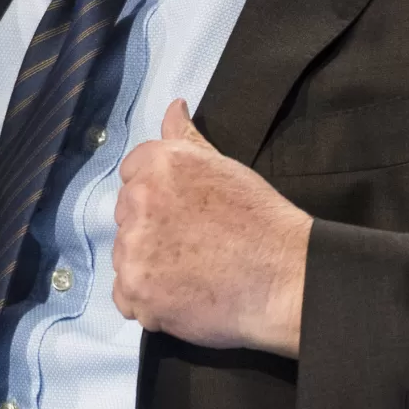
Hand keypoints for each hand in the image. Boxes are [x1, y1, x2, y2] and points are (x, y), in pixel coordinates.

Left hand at [114, 100, 310, 354]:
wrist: (284, 278)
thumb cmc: (261, 221)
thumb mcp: (225, 166)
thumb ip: (187, 137)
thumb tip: (173, 107)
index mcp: (160, 164)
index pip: (131, 172)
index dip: (156, 195)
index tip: (180, 213)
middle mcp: (140, 200)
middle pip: (125, 216)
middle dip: (149, 230)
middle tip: (190, 245)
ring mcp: (134, 248)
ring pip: (124, 256)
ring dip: (147, 267)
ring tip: (190, 274)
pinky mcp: (136, 289)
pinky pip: (125, 296)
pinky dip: (146, 301)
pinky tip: (180, 297)